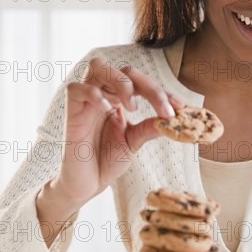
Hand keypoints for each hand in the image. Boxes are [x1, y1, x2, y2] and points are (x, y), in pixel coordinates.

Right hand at [48, 57, 183, 209]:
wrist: (86, 185)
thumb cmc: (106, 161)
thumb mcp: (134, 141)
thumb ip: (149, 127)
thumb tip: (173, 118)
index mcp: (118, 98)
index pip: (142, 82)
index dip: (162, 92)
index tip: (180, 107)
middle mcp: (103, 94)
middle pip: (125, 70)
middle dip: (149, 86)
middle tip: (163, 109)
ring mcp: (86, 100)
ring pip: (98, 66)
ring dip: (121, 82)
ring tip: (132, 107)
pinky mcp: (71, 111)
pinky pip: (76, 89)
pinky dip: (95, 95)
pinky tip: (108, 110)